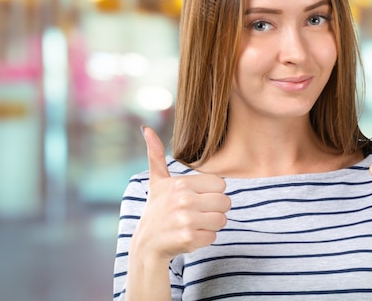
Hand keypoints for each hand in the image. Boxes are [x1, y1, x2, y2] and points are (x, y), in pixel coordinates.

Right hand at [135, 126, 230, 261]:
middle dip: (214, 209)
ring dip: (210, 225)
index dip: (211, 193)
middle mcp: (184, 200)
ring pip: (221, 220)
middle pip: (225, 202)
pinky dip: (204, 238)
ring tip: (194, 224)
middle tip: (197, 212)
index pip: (220, 184)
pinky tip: (190, 235)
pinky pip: (213, 236)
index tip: (197, 198)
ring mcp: (186, 220)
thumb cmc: (156, 209)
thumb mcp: (156, 181)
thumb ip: (156, 155)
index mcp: (181, 184)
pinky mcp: (189, 238)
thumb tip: (146, 129)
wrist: (146, 243)